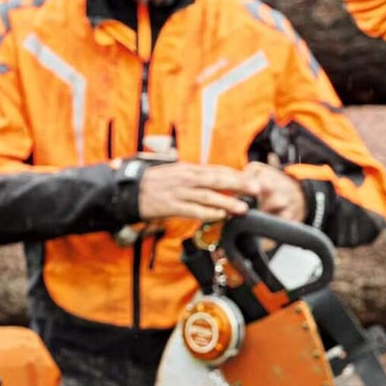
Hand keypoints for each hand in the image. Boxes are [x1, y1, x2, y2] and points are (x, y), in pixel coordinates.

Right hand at [135, 161, 306, 223]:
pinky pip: (194, 210)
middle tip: (256, 190)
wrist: (129, 190)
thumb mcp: (175, 173)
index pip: (217, 170)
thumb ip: (194, 177)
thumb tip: (214, 180)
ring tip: (242, 208)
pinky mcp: (172, 206)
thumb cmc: (153, 183)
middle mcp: (187, 178)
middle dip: (238, 184)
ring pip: (208, 196)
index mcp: (189, 169)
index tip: (252, 179)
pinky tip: (220, 216)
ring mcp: (180, 192)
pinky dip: (208, 213)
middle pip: (217, 180)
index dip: (236, 175)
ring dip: (227, 202)